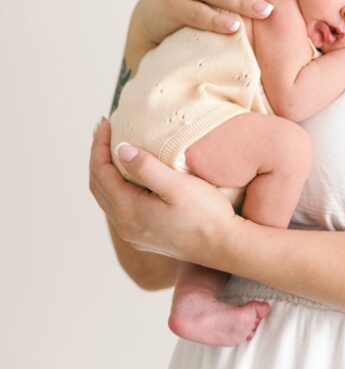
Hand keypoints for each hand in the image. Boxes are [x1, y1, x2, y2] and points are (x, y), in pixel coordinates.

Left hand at [89, 119, 243, 267]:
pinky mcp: (143, 236)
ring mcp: (133, 233)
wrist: (224, 246)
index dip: (99, 145)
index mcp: (129, 210)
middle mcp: (125, 225)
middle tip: (104, 130)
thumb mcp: (178, 185)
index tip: (105, 121)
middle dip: (97, 156)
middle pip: (98, 185)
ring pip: (106, 197)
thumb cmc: (206, 214)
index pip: (101, 172)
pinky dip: (115, 185)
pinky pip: (118, 207)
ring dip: (105, 171)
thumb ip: (146, 167)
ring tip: (111, 148)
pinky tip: (127, 175)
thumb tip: (120, 149)